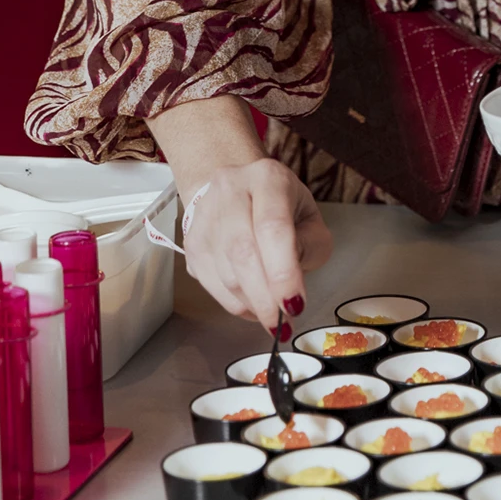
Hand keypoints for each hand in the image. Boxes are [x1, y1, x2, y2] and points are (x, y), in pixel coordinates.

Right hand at [183, 158, 331, 330]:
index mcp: (267, 177)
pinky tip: (252, 305)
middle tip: (282, 323)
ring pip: (225, 272)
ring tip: (272, 313)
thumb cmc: (281, 205)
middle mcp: (230, 189)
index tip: (295, 305)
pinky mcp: (190, 242)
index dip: (283, 271)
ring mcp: (204, 216)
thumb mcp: (310, 217)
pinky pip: (211, 284)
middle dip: (265, 296)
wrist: (239, 188)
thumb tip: (288, 283)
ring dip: (251, 303)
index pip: (272, 226)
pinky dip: (235, 303)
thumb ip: (311, 245)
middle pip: (243, 252)